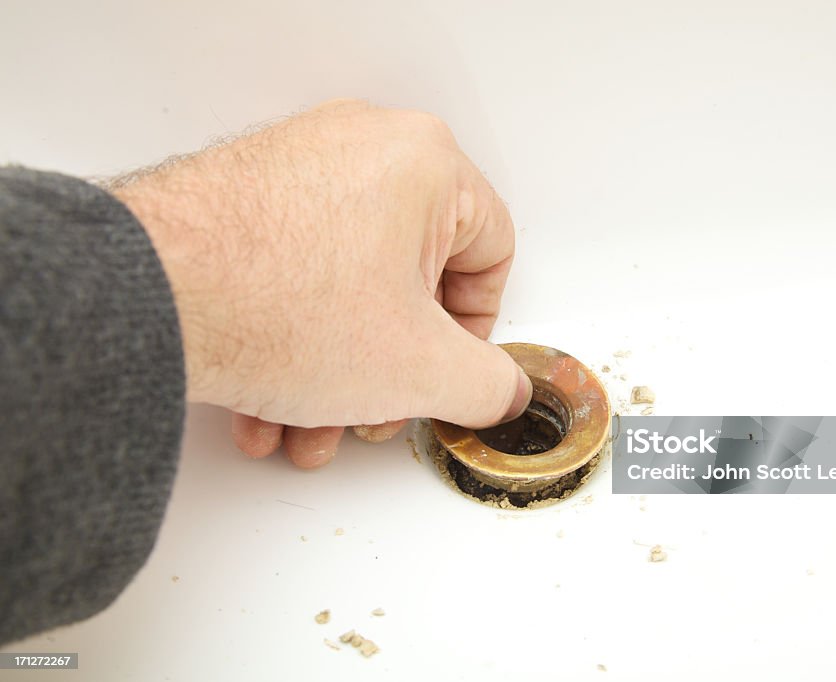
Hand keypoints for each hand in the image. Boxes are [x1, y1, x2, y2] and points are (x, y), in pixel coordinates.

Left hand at [114, 100, 531, 467]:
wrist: (148, 299)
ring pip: (347, 289)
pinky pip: (294, 277)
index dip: (476, 333)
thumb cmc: (280, 306)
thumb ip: (488, 385)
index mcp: (427, 162)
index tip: (447, 376)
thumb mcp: (421, 369)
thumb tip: (500, 392)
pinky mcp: (242, 195)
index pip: (492, 254)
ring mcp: (297, 166)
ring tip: (306, 429)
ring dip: (335, 374)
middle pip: (410, 280)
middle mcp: (362, 148)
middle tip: (373, 414)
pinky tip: (266, 410)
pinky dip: (290, 345)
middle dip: (390, 370)